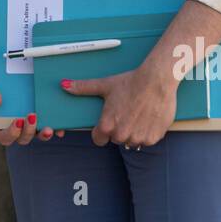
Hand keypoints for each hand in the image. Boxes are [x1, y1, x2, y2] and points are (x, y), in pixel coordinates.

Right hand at [0, 60, 65, 145]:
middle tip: (32, 116)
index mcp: (0, 121)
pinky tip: (60, 126)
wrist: (13, 61)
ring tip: (48, 127)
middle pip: (23, 139)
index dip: (11, 133)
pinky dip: (57, 128)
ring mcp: (33, 120)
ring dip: (43, 135)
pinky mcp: (46, 114)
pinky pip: (52, 125)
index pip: (5, 137)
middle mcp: (18, 124)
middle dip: (28, 132)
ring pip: (38, 135)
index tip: (18, 120)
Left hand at [61, 63, 176, 148]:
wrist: (156, 81)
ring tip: (137, 113)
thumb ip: (83, 88)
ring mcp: (138, 138)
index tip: (108, 122)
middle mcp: (121, 135)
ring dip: (133, 131)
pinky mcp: (153, 138)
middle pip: (116, 139)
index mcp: (107, 126)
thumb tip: (63, 85)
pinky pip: (146, 140)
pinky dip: (147, 131)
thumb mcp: (105, 85)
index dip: (102, 131)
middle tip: (126, 112)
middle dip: (119, 129)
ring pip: (131, 140)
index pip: (98, 139)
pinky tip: (148, 117)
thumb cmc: (129, 82)